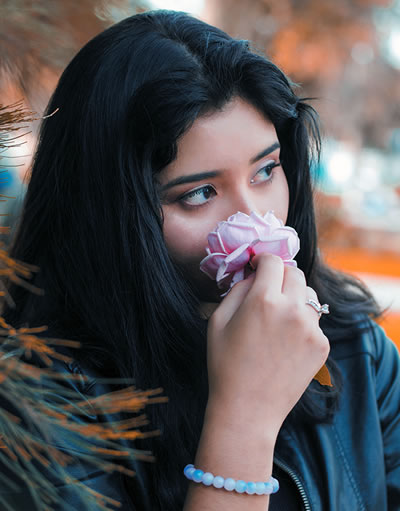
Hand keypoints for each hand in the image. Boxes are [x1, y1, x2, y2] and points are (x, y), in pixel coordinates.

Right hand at [206, 253, 329, 436]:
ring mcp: (311, 329)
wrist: (247, 409)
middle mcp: (292, 310)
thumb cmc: (225, 364)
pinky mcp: (322, 346)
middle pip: (295, 273)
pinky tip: (285, 340)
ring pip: (308, 295)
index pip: (273, 261)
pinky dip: (301, 322)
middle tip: (268, 288)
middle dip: (280, 275)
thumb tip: (254, 276)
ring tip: (278, 316)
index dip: (263, 260)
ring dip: (294, 296)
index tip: (257, 266)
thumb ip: (237, 290)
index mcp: (263, 300)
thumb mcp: (217, 321)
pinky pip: (314, 321)